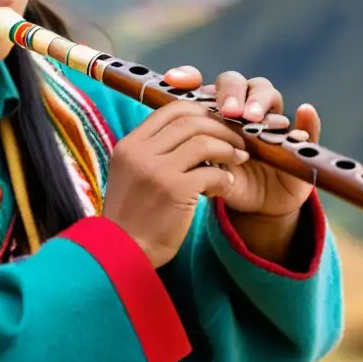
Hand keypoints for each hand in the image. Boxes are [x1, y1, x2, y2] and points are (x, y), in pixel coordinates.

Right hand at [101, 100, 246, 267]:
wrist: (123, 252)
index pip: (170, 109)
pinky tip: (226, 185)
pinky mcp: (175, 191)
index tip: (217, 121)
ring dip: (227, 148)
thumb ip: (153, 151)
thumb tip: (190, 133)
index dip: (200, 110)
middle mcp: (140, 152)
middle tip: (237, 139)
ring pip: (203, 142)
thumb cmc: (132, 216)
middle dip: (220, 127)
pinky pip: (211, 173)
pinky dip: (224, 177)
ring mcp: (157, 170)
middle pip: (190, 121)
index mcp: (130, 144)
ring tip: (239, 158)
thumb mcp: (132, 173)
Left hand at [162, 66, 320, 217]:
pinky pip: (308, 126)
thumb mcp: (205, 171)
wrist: (258, 205)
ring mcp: (272, 120)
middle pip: (237, 83)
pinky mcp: (300, 140)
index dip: (191, 77)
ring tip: (253, 116)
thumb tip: (179, 146)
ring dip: (260, 100)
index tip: (175, 81)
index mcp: (217, 111)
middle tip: (228, 111)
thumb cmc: (226, 181)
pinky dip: (308, 119)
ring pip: (268, 94)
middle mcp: (244, 108)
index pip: (204, 85)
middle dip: (231, 93)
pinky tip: (304, 112)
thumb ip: (194, 156)